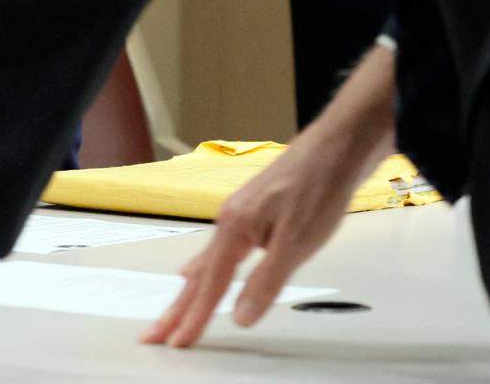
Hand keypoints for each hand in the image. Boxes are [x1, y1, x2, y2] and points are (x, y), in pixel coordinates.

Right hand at [143, 45, 396, 346]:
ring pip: (206, 263)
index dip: (195, 318)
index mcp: (235, 229)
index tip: (177, 342)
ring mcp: (238, 214)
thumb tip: (240, 317)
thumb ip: (266, 282)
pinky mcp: (251, 212)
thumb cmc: (318, 187)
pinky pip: (216, 248)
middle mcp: (229, 221)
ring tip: (170, 312)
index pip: (211, 286)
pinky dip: (202, 268)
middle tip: (154, 335)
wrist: (336, 147)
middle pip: (198, 276)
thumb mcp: (297, 243)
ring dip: (188, 292)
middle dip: (176, 309)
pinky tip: (196, 269)